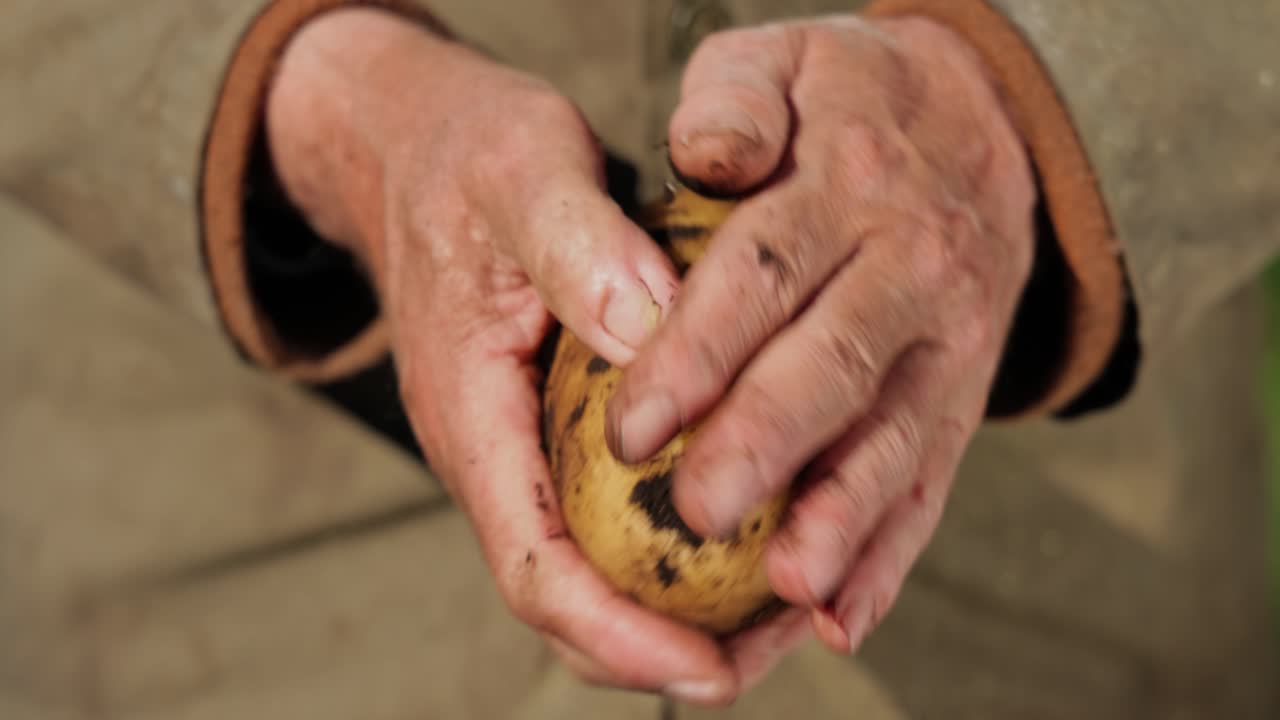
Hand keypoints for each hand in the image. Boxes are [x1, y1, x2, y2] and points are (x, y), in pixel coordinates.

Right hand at [266, 9, 739, 704]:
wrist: (417, 146)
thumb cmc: (466, 155)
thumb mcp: (522, 172)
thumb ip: (583, 247)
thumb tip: (659, 336)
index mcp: (469, 413)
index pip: (532, 565)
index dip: (618, 634)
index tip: (708, 668)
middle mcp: (493, 451)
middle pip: (567, 598)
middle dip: (661, 650)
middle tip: (770, 656)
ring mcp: (524, 444)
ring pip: (596, 563)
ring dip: (680, 608)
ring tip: (781, 614)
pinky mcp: (556, 425)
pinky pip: (616, 507)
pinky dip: (682, 539)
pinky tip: (760, 523)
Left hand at [606, 15, 1036, 683]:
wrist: (985, 125)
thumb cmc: (846, 102)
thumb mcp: (782, 60)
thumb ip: (732, 100)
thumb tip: (701, 157)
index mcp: (848, 189)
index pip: (763, 276)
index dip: (698, 351)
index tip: (632, 423)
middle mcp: (909, 272)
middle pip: (833, 368)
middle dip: (766, 446)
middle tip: (699, 512)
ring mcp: (949, 343)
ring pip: (894, 440)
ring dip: (843, 521)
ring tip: (790, 589)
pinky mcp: (963, 397)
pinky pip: (931, 480)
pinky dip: (889, 554)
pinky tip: (841, 618)